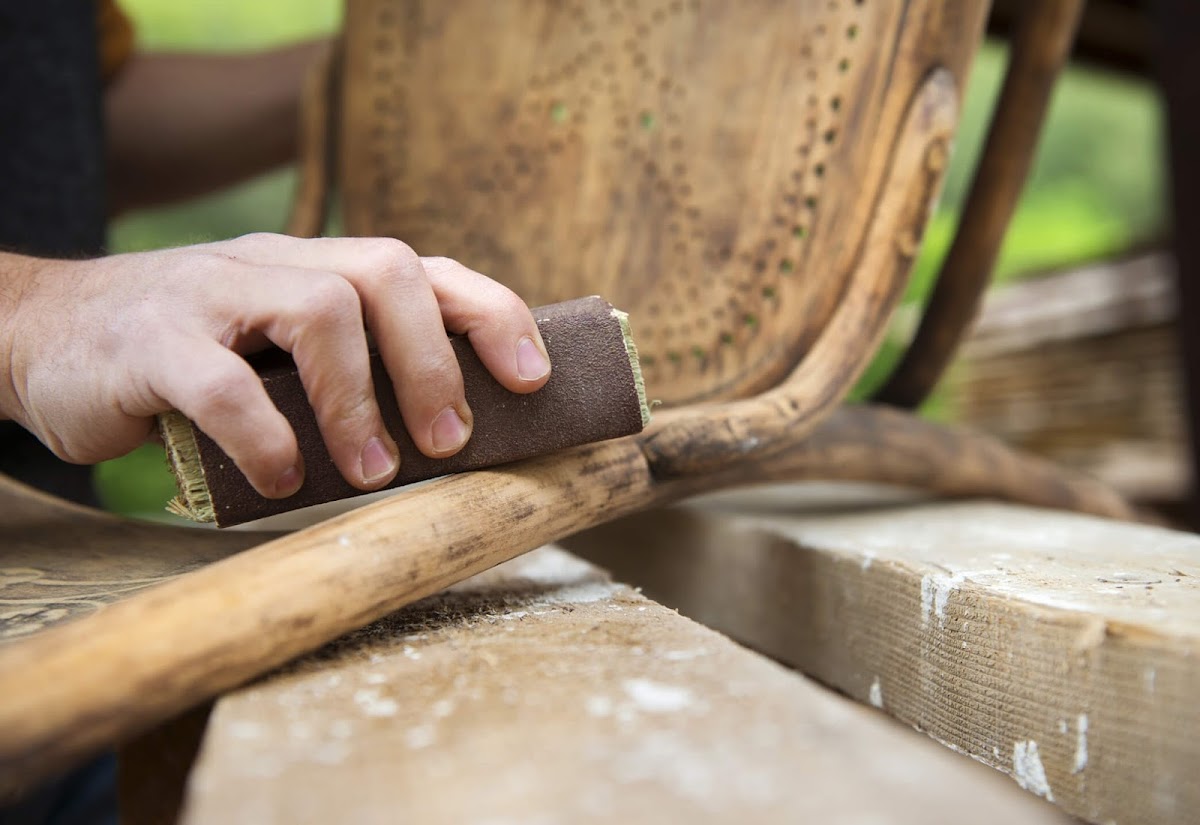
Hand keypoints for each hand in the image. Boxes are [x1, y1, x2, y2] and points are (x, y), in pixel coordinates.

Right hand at [0, 234, 551, 497]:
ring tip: (376, 470)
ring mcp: (209, 292)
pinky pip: (221, 382)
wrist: (39, 333)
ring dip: (361, 401)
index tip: (533, 378)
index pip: (422, 268)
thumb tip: (448, 439)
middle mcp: (272, 264)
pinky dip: (267, 436)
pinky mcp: (149, 341)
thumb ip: (343, 375)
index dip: (489, 314)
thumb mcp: (273, 352)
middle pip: (384, 274)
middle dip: (434, 361)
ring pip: (316, 311)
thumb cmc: (185, 358)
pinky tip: (285, 478)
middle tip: (453, 442)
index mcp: (314, 267)